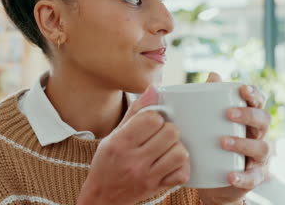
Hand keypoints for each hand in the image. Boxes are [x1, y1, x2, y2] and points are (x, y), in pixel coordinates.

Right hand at [78, 86, 189, 204]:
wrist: (102, 197)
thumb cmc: (107, 162)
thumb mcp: (114, 135)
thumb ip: (135, 112)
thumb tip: (154, 89)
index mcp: (120, 143)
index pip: (151, 119)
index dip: (155, 117)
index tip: (150, 122)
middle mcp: (134, 160)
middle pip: (170, 133)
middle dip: (167, 130)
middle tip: (159, 135)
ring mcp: (147, 176)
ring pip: (179, 152)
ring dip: (176, 147)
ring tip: (166, 148)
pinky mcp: (157, 188)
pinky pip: (182, 174)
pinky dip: (181, 166)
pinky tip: (170, 162)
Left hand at [198, 72, 270, 204]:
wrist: (212, 180)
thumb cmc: (212, 143)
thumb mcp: (210, 121)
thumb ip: (211, 99)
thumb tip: (213, 75)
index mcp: (248, 119)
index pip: (258, 102)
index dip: (254, 94)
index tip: (243, 89)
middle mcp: (257, 136)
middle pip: (264, 120)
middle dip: (248, 115)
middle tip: (228, 114)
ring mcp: (257, 158)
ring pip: (261, 147)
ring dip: (243, 143)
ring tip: (223, 142)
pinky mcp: (252, 178)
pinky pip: (253, 178)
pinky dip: (243, 176)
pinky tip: (230, 175)